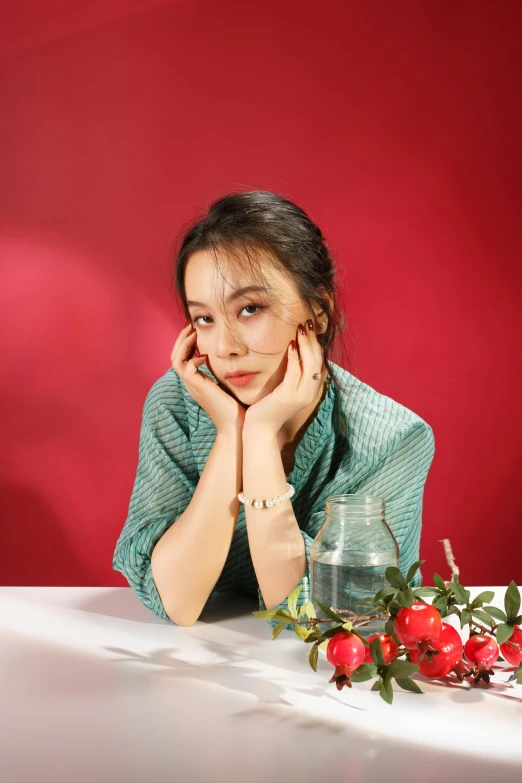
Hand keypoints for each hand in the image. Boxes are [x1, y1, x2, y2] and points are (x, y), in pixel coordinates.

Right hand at [171, 322, 246, 433]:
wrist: (236, 426)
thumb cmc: (236, 407)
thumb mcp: (228, 384)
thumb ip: (224, 371)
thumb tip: (231, 357)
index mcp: (195, 382)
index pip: (181, 358)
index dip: (186, 343)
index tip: (195, 330)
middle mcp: (191, 383)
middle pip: (174, 356)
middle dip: (181, 339)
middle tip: (191, 325)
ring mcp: (192, 386)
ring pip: (176, 360)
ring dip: (183, 343)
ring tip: (193, 332)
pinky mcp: (198, 388)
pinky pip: (186, 368)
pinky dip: (193, 358)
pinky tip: (205, 356)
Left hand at [243, 320, 324, 434]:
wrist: (260, 429)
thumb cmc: (269, 407)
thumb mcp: (285, 390)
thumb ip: (293, 376)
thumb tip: (294, 355)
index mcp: (312, 390)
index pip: (321, 362)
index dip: (317, 344)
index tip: (311, 328)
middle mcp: (311, 392)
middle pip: (318, 360)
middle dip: (313, 339)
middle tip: (307, 322)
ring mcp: (302, 395)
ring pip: (311, 363)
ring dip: (306, 343)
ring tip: (301, 328)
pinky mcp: (289, 396)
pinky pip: (295, 372)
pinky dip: (295, 357)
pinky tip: (291, 345)